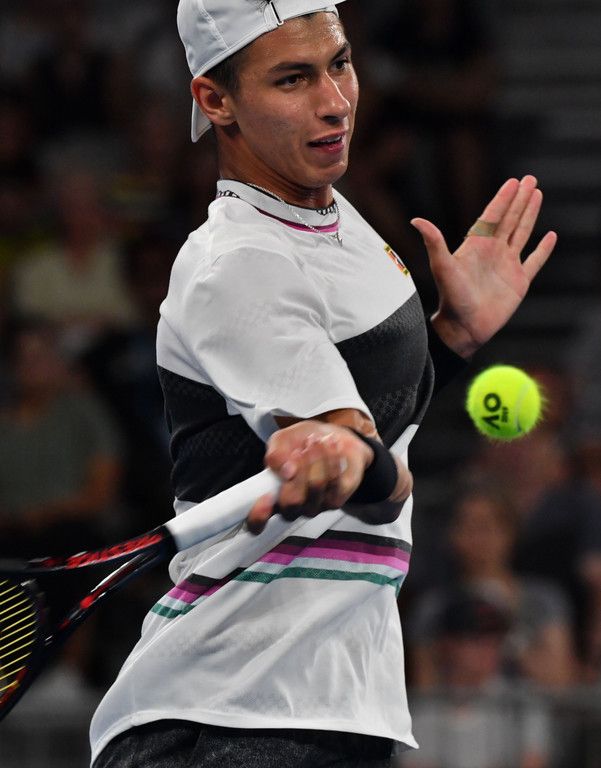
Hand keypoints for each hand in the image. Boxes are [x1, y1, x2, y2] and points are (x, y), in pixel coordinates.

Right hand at [246, 421, 411, 532]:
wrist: (330, 439)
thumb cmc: (299, 443)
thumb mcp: (281, 441)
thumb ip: (276, 454)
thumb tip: (285, 470)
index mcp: (270, 498)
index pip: (258, 522)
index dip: (259, 516)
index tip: (265, 496)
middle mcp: (291, 509)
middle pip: (292, 502)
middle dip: (298, 470)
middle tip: (300, 449)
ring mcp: (313, 507)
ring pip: (315, 487)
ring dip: (316, 459)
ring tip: (315, 440)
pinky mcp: (335, 501)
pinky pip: (334, 481)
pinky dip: (331, 458)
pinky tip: (330, 445)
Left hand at [411, 175, 557, 357]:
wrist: (464, 327)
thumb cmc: (451, 298)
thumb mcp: (442, 267)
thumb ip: (433, 242)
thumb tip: (416, 220)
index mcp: (477, 246)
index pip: (492, 216)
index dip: (503, 199)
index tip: (513, 182)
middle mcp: (493, 253)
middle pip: (509, 219)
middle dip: (520, 200)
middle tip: (530, 179)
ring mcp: (507, 266)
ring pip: (522, 234)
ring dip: (530, 215)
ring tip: (538, 195)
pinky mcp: (519, 282)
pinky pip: (534, 261)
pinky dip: (543, 249)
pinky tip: (551, 236)